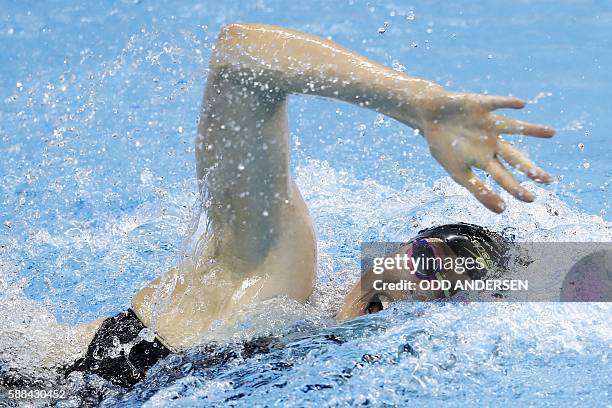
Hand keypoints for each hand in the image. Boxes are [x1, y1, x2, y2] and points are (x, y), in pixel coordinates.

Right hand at [417, 90, 553, 212]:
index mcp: (484, 158)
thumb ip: (478, 190)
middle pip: (513, 156)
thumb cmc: (443, 145)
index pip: (504, 176)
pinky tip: (522, 105)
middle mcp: (491, 142)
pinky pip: (497, 103)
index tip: (531, 200)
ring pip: (512, 128)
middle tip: (548, 181)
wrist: (429, 116)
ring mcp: (487, 123)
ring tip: (551, 133)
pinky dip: (508, 104)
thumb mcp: (458, 172)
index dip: (516, 188)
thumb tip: (502, 211)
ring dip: (530, 130)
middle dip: (529, 168)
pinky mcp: (480, 105)